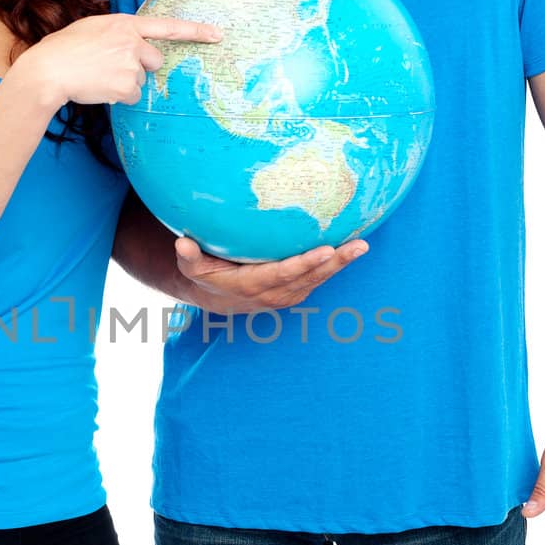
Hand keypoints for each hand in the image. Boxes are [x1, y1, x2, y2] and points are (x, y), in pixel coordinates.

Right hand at [28, 14, 220, 107]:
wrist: (49, 69)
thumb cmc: (65, 48)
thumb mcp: (93, 28)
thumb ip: (118, 34)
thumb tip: (133, 50)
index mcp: (125, 24)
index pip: (168, 27)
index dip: (196, 31)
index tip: (218, 35)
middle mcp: (133, 42)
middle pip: (155, 60)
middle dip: (140, 67)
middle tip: (111, 66)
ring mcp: (131, 64)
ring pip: (140, 81)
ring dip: (123, 82)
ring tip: (97, 75)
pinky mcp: (126, 85)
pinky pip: (131, 96)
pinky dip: (117, 96)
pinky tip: (99, 87)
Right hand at [174, 235, 368, 312]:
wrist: (219, 301)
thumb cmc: (206, 278)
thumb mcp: (193, 269)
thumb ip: (190, 257)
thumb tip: (181, 242)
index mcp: (253, 286)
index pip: (284, 273)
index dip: (305, 264)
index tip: (325, 250)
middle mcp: (276, 293)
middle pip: (311, 277)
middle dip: (336, 262)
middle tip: (359, 246)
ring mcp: (290, 294)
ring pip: (319, 279)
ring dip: (341, 263)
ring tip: (362, 245)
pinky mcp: (297, 290)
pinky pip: (319, 277)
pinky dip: (335, 264)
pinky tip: (351, 246)